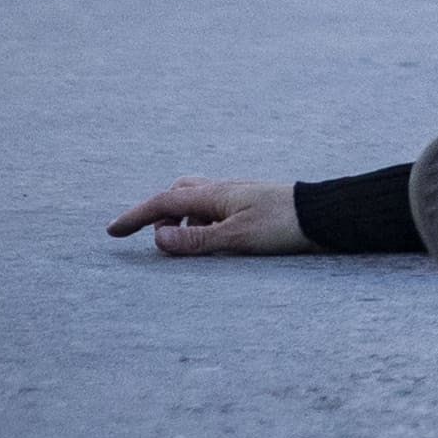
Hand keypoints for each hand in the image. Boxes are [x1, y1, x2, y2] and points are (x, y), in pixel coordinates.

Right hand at [107, 177, 311, 256]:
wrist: (326, 215)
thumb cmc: (283, 225)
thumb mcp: (235, 238)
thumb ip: (195, 240)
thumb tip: (158, 237)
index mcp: (215, 194)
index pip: (164, 201)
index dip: (135, 216)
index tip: (111, 231)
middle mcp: (224, 190)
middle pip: (179, 194)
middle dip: (160, 213)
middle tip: (155, 240)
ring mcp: (239, 196)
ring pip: (198, 202)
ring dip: (184, 221)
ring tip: (189, 247)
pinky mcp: (252, 206)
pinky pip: (216, 211)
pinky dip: (204, 225)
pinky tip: (216, 242)